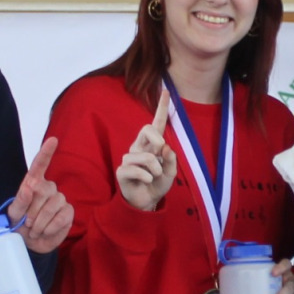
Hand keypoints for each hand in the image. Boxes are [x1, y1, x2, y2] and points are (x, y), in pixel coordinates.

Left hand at [14, 137, 71, 253]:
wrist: (32, 243)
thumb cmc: (20, 224)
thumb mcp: (14, 214)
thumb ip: (20, 201)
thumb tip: (29, 187)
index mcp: (33, 184)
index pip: (40, 165)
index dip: (46, 152)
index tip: (53, 140)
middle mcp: (48, 188)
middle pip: (42, 190)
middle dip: (32, 211)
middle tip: (27, 223)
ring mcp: (60, 199)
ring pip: (51, 206)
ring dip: (40, 223)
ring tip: (35, 229)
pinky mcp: (69, 212)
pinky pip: (61, 217)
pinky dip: (50, 228)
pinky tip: (46, 231)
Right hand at [116, 91, 177, 211]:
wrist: (146, 202)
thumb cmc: (157, 183)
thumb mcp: (170, 173)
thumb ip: (171, 160)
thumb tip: (166, 148)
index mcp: (151, 145)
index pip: (156, 124)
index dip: (161, 108)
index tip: (166, 91)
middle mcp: (138, 147)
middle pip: (146, 129)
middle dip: (157, 138)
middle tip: (161, 152)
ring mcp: (128, 158)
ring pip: (146, 156)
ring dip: (156, 169)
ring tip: (154, 176)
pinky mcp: (122, 170)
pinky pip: (137, 170)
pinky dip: (147, 178)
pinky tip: (146, 182)